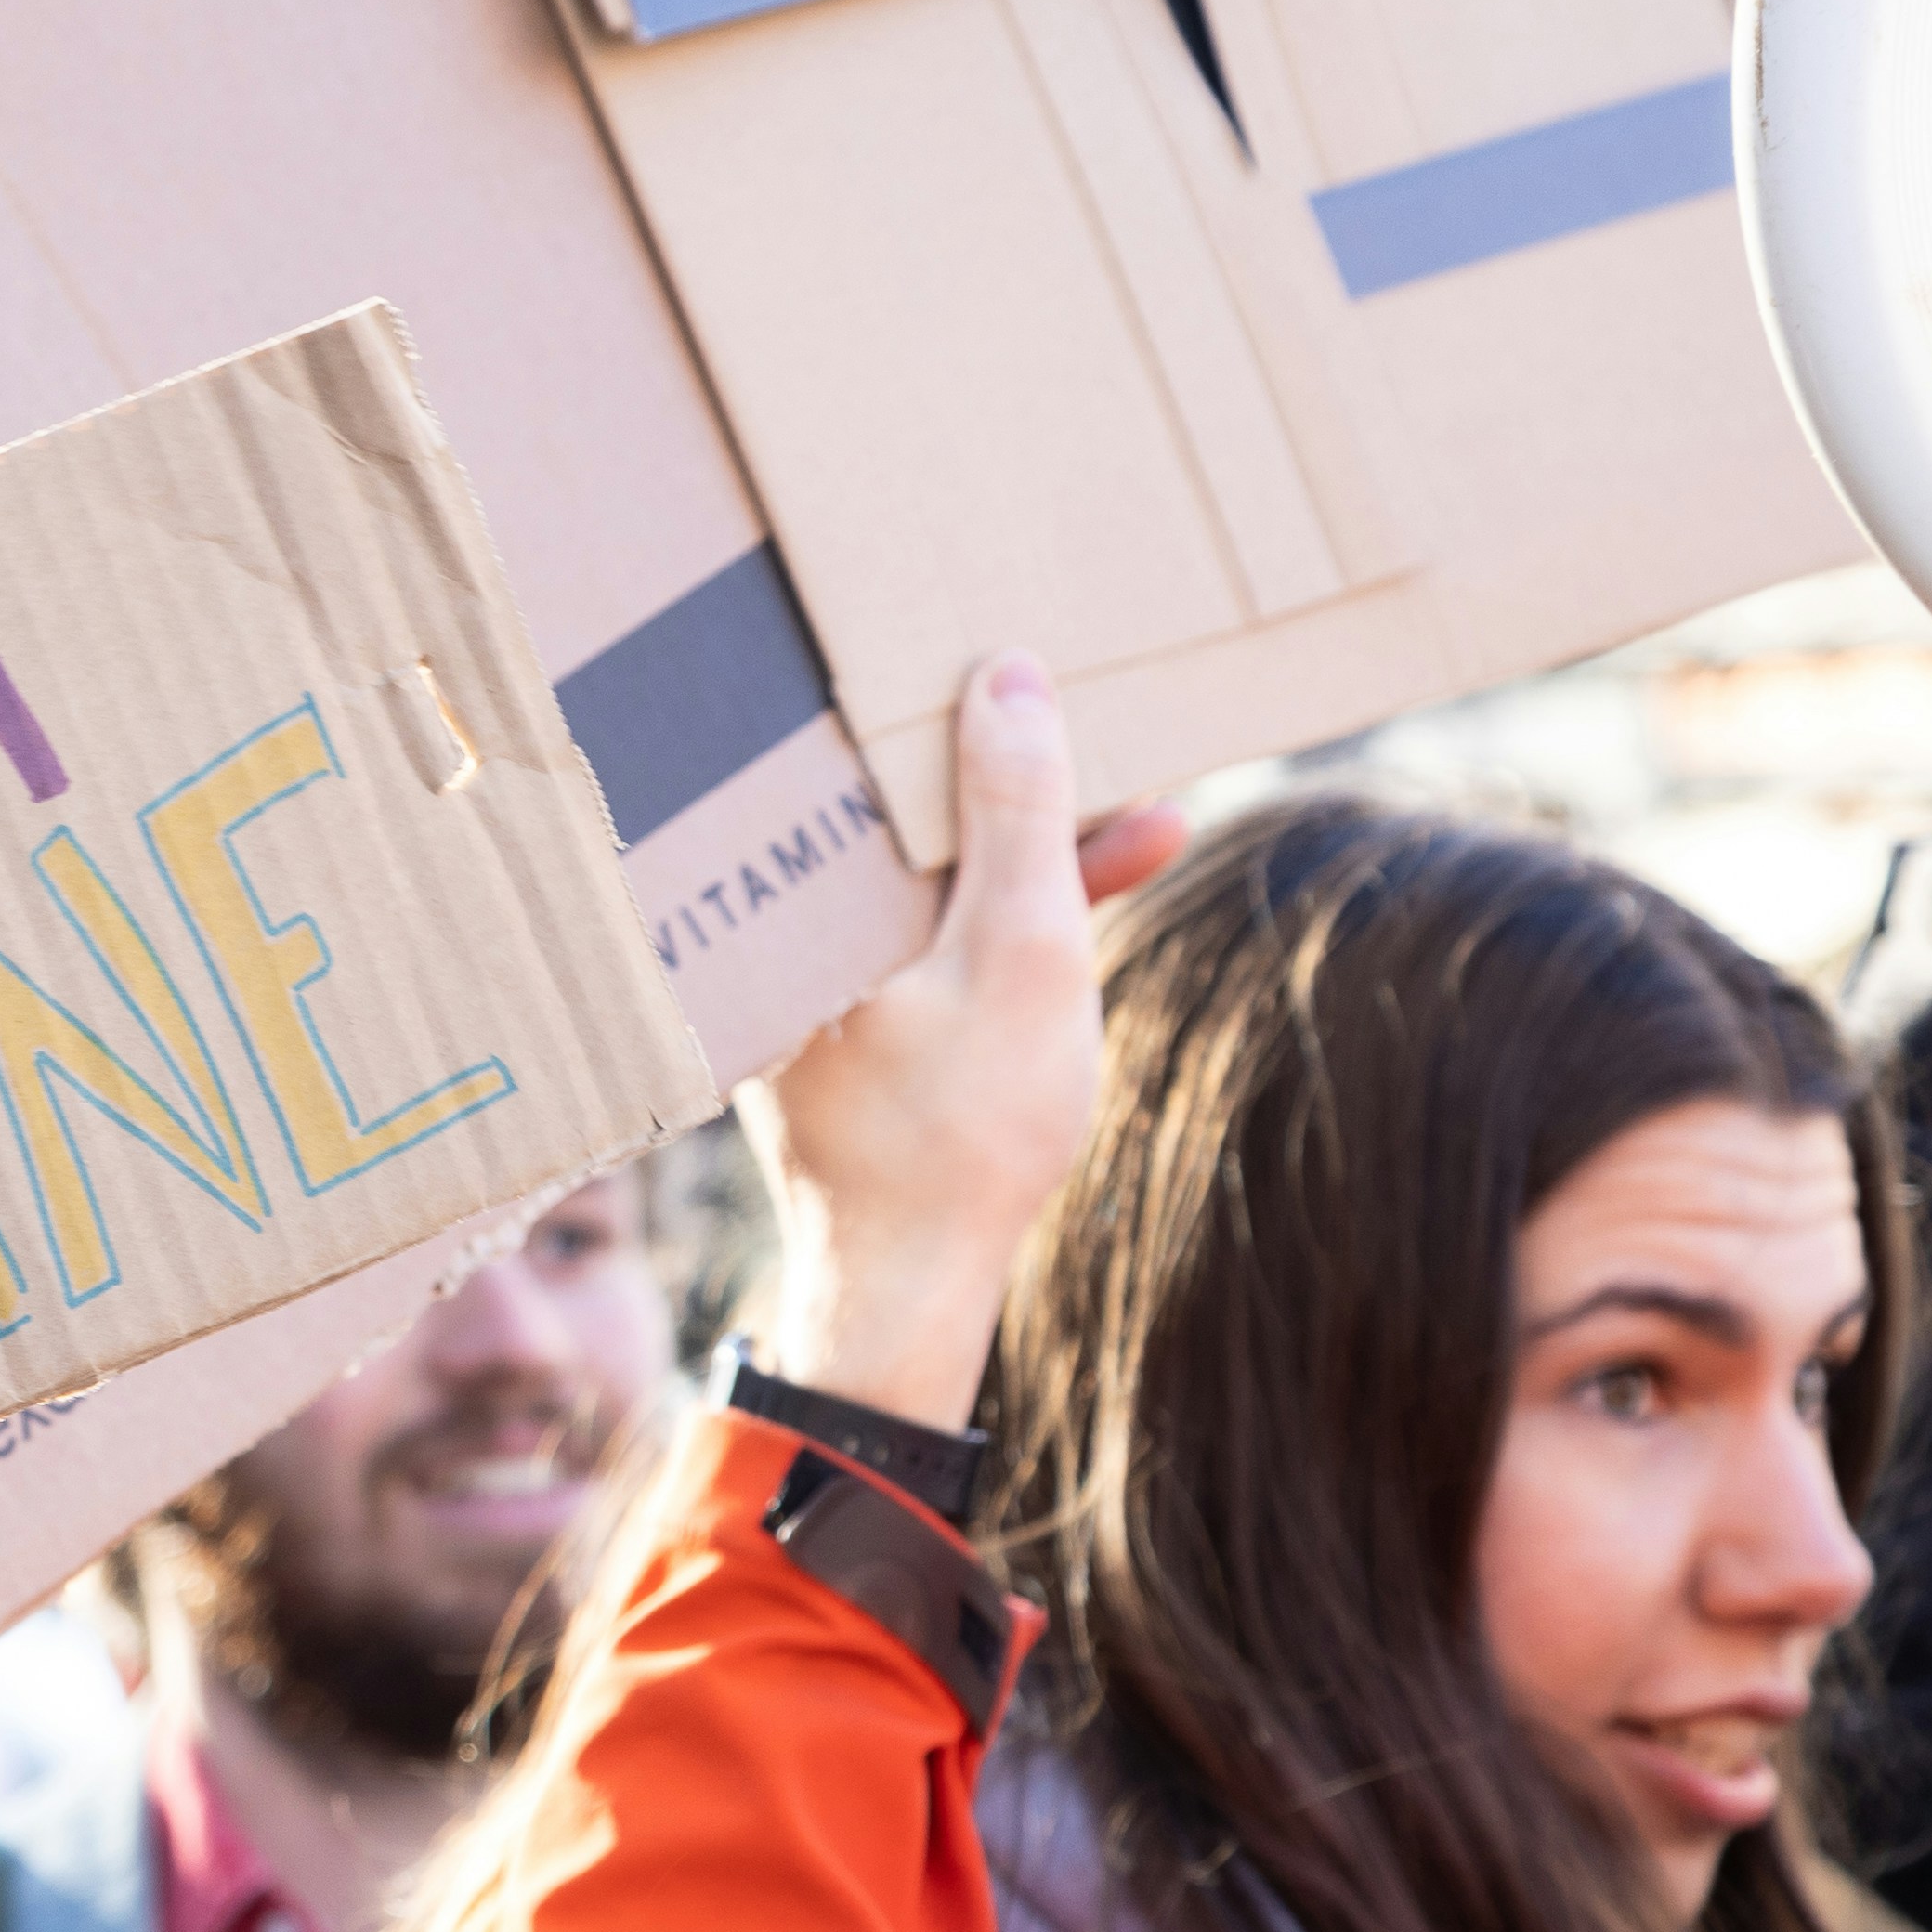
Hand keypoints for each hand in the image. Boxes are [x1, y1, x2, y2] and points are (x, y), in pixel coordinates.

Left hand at [741, 657, 1181, 1429]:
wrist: (909, 1283)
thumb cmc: (966, 1129)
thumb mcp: (1027, 951)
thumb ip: (1020, 814)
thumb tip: (1006, 677)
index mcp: (800, 896)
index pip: (858, 752)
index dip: (939, 696)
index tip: (1013, 648)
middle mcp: (783, 925)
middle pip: (897, 807)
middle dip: (1009, 768)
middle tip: (1099, 712)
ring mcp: (813, 970)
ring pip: (928, 870)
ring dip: (1033, 845)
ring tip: (1148, 810)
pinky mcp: (845, 1011)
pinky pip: (927, 929)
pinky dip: (1004, 913)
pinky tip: (1109, 877)